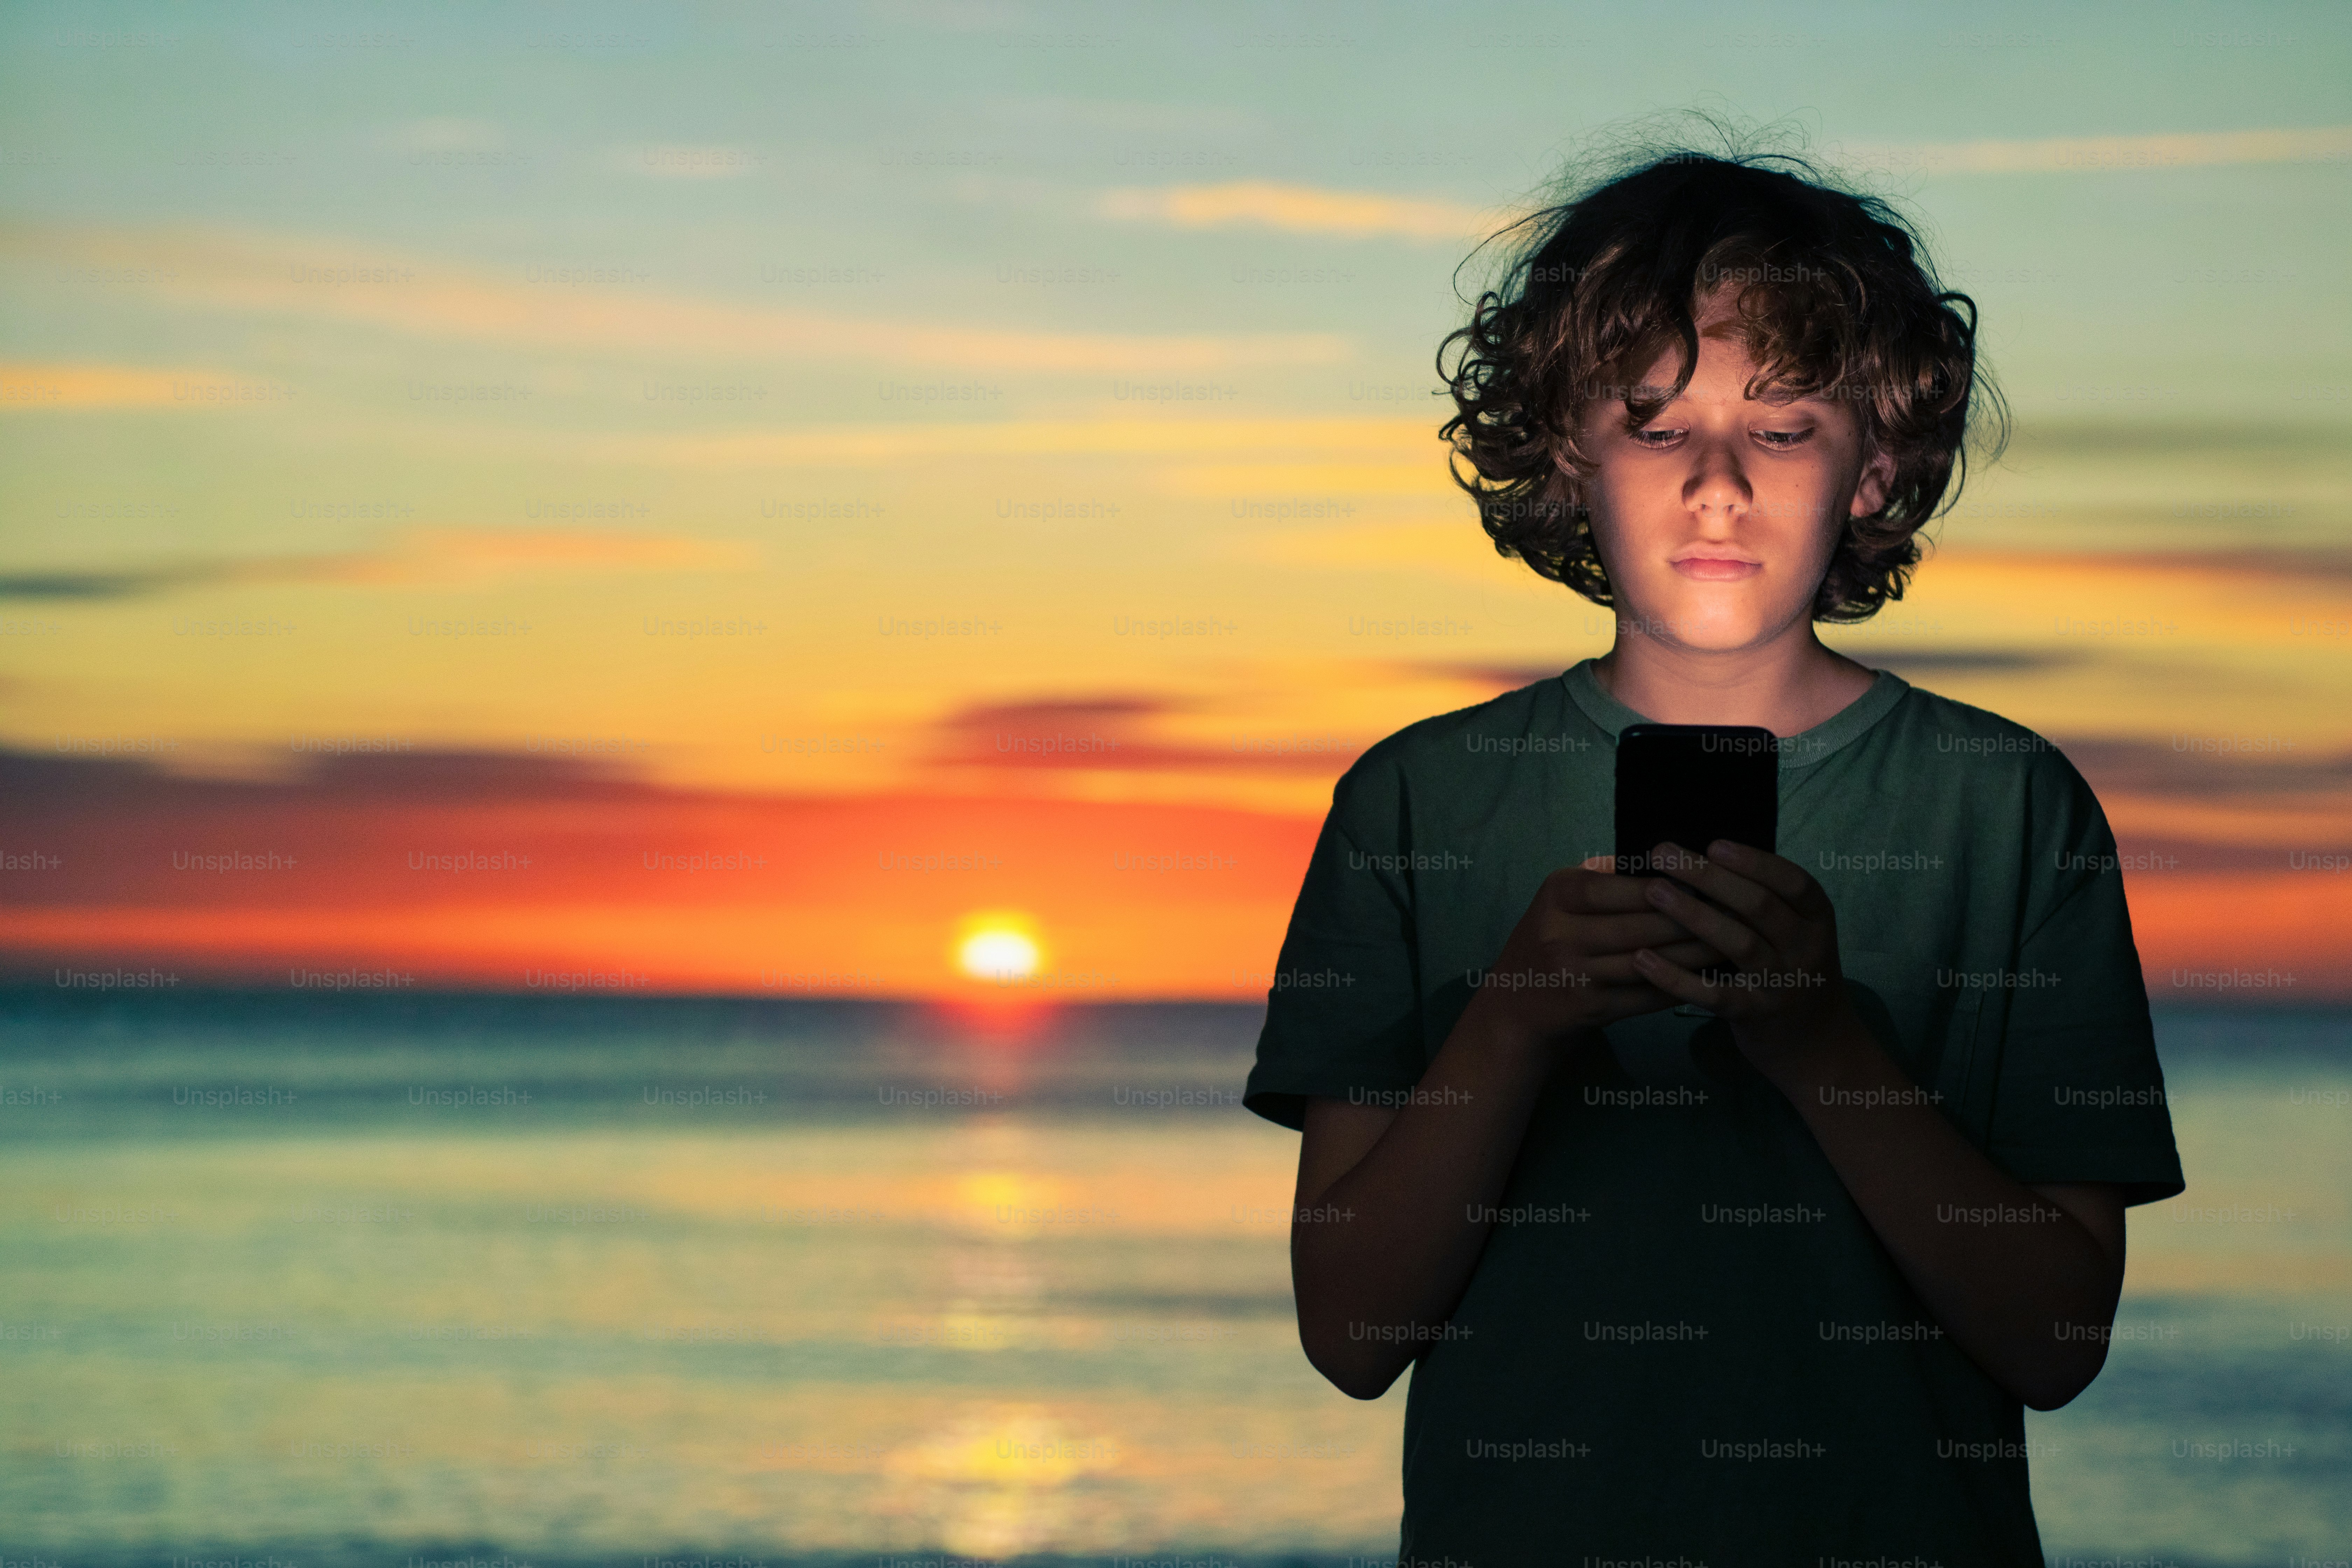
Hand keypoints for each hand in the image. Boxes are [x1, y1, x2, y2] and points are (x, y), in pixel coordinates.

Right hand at [1465, 855, 1730, 1050]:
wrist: (1512, 1009)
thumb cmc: (1548, 943)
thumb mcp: (1559, 901)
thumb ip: (1602, 877)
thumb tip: (1663, 856)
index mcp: (1559, 893)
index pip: (1627, 885)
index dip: (1673, 886)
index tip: (1714, 883)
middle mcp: (1562, 931)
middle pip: (1645, 924)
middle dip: (1697, 921)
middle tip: (1741, 914)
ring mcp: (1575, 973)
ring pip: (1652, 960)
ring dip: (1697, 955)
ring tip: (1735, 944)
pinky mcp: (1589, 1008)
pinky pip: (1647, 996)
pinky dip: (1681, 987)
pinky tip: (1709, 979)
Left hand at [1628, 839, 1854, 1077]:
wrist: (1819, 1046)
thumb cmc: (1791, 972)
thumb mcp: (1794, 933)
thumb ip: (1763, 901)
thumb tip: (1703, 855)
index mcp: (1817, 920)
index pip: (1793, 882)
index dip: (1754, 861)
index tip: (1713, 844)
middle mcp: (1806, 949)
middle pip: (1759, 906)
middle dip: (1709, 876)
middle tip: (1663, 853)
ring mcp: (1782, 984)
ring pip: (1739, 944)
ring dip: (1693, 915)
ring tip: (1653, 891)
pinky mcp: (1755, 1015)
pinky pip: (1714, 994)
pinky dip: (1677, 977)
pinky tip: (1643, 958)